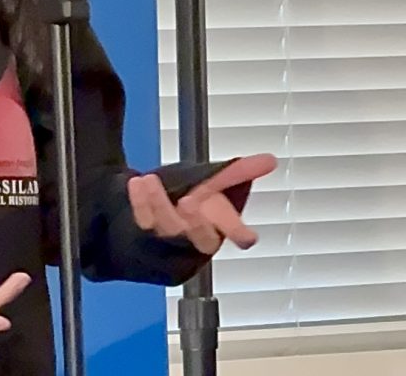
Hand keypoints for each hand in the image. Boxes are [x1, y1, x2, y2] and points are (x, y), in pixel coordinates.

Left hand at [127, 153, 278, 255]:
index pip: (238, 236)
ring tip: (150, 179)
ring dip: (160, 204)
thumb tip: (270, 160)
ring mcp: (170, 245)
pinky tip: (136, 183)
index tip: (245, 235)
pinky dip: (139, 203)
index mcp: (220, 228)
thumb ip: (237, 172)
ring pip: (169, 230)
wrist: (140, 212)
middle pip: (203, 239)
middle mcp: (197, 240)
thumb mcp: (210, 184)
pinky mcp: (144, 241)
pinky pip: (142, 224)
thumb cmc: (184, 203)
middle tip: (189, 200)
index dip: (240, 234)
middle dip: (197, 223)